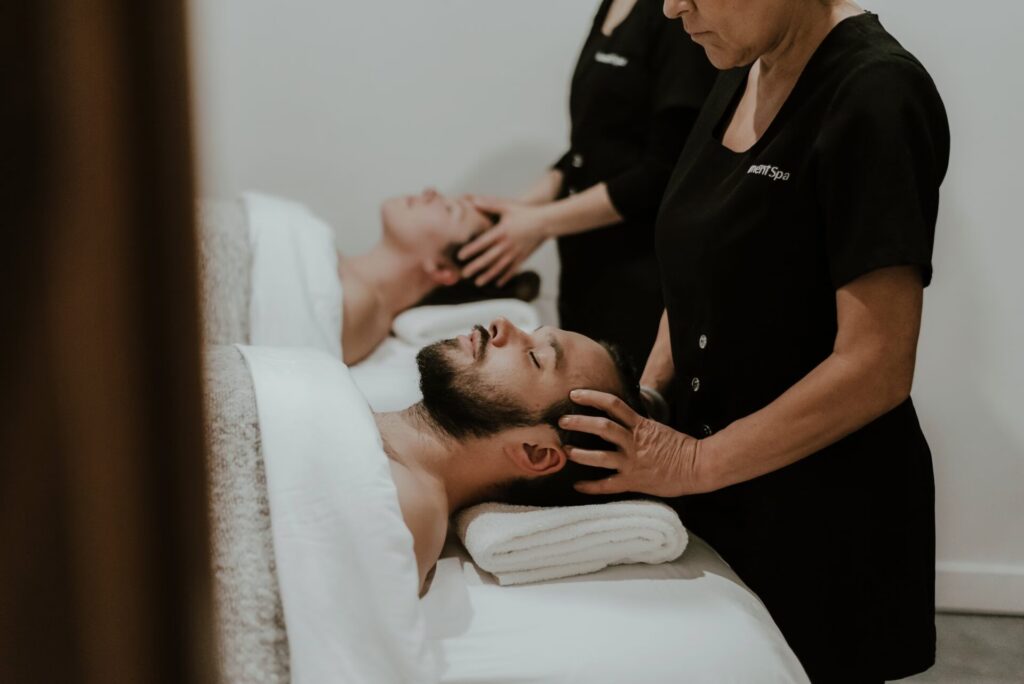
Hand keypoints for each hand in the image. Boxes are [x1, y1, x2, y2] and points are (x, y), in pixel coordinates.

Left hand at [457, 196, 548, 286]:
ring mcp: (516, 253)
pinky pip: (513, 270)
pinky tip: (497, 284)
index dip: (471, 249)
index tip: (460, 256)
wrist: (546, 222)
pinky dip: (505, 277)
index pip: (483, 242)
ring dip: (488, 276)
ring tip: (477, 283)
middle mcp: (508, 244)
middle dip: (475, 267)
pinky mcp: (523, 257)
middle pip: (489, 258)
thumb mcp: (507, 205)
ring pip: (500, 267)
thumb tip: (472, 201)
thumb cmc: (524, 212)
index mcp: (502, 231)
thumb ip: (489, 204)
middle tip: (463, 274)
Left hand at [559, 389, 707, 497]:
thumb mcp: (657, 429)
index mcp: (640, 425)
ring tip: (566, 451)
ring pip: (599, 455)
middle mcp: (633, 441)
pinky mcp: (633, 480)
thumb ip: (637, 425)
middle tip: (562, 421)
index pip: (613, 404)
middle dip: (579, 423)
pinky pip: (607, 484)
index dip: (592, 397)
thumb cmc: (680, 448)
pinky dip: (591, 486)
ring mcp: (632, 461)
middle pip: (601, 427)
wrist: (698, 466)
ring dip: (580, 453)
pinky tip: (578, 486)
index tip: (575, 394)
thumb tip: (619, 419)